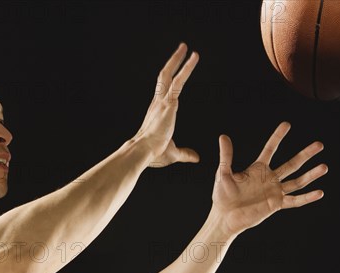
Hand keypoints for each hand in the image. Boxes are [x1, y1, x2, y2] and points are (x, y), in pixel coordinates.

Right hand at [132, 42, 199, 167]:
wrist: (143, 152)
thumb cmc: (153, 154)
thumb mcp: (173, 152)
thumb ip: (185, 153)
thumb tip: (196, 157)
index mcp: (157, 112)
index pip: (163, 91)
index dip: (169, 80)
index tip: (175, 72)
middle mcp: (157, 103)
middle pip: (164, 77)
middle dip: (172, 63)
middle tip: (181, 50)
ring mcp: (162, 102)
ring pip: (169, 75)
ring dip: (178, 60)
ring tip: (186, 48)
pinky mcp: (169, 103)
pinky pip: (178, 81)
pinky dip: (186, 68)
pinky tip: (193, 57)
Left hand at [211, 121, 327, 236]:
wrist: (224, 216)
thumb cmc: (222, 195)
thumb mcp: (224, 173)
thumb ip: (226, 156)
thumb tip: (223, 136)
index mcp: (257, 169)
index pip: (270, 149)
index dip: (278, 137)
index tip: (286, 124)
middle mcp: (269, 179)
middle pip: (291, 164)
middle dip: (305, 154)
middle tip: (319, 144)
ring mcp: (274, 191)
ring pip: (297, 181)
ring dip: (311, 175)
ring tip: (324, 166)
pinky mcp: (276, 204)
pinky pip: (295, 201)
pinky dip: (307, 197)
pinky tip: (320, 192)